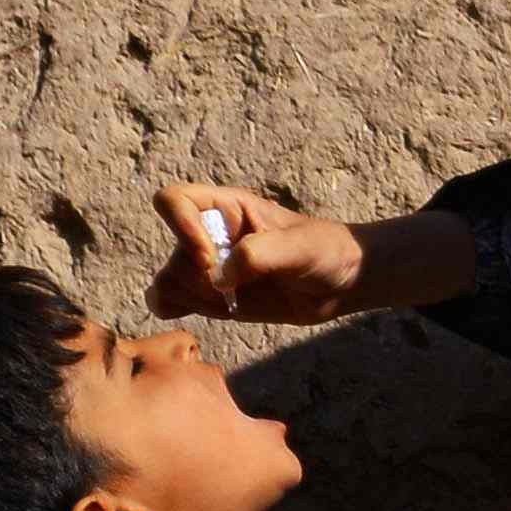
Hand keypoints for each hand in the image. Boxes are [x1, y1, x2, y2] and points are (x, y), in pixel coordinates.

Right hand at [154, 183, 371, 325]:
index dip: (181, 228)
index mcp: (228, 207)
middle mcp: (211, 234)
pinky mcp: (215, 296)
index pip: (174, 201)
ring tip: (227, 303)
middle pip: (173, 251)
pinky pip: (174, 300)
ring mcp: (210, 267)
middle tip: (229, 290)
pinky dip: (176, 308)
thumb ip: (259, 254)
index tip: (209, 257)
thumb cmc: (325, 250)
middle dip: (194, 276)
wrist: (342, 281)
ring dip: (188, 296)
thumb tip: (218, 278)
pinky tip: (209, 310)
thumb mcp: (300, 247)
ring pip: (169, 280)